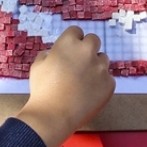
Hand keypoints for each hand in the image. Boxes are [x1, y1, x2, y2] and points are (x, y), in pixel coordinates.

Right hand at [16, 27, 114, 146]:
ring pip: (102, 59)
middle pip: (94, 40)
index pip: (76, 31)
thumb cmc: (43, 90)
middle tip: (80, 62)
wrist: (54, 115)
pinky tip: (89, 94)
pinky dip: (100, 84)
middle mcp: (87, 51)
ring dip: (95, 65)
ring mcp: (101, 67)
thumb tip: (53, 54)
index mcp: (69, 43)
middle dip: (87, 48)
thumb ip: (48, 55)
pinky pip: (107, 79)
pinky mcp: (109, 84)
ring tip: (83, 81)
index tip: (69, 50)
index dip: (72, 40)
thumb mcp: (37, 66)